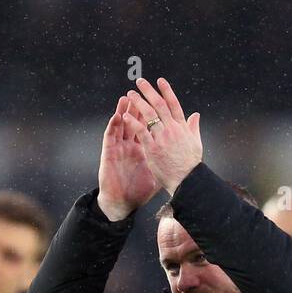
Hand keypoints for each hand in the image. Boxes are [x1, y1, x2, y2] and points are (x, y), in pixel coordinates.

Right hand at [97, 94, 160, 220]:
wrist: (123, 203)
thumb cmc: (139, 190)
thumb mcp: (158, 172)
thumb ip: (169, 158)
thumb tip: (182, 150)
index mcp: (143, 147)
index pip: (148, 125)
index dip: (153, 112)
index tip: (160, 98)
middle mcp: (130, 144)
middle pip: (134, 120)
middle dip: (138, 105)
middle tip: (141, 90)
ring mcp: (118, 147)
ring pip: (121, 124)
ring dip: (123, 110)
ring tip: (126, 98)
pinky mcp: (108, 154)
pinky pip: (110, 137)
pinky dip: (113, 125)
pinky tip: (116, 116)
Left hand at [122, 77, 203, 195]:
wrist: (187, 180)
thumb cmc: (191, 165)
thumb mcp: (196, 143)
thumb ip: (194, 127)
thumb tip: (196, 114)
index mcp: (182, 127)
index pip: (174, 104)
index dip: (167, 91)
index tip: (160, 80)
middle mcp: (173, 129)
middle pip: (160, 104)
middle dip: (149, 91)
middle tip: (140, 82)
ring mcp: (162, 137)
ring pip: (149, 114)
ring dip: (139, 102)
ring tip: (130, 94)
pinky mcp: (153, 148)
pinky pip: (141, 131)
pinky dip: (133, 122)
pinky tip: (125, 115)